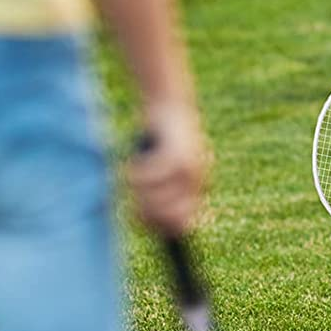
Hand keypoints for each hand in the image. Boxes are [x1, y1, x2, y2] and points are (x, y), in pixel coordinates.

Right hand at [129, 102, 208, 235]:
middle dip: (144, 210)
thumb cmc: (163, 139)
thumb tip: (149, 223)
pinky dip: (136, 173)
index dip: (157, 227)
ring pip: (155, 199)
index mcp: (196, 189)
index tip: (138, 215)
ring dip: (137, 189)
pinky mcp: (177, 156)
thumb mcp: (165, 168)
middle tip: (133, 195)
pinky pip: (149, 178)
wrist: (171, 103)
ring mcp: (189, 171)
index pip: (181, 227)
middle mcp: (196, 183)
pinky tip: (134, 162)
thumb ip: (162, 194)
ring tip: (134, 173)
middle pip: (166, 218)